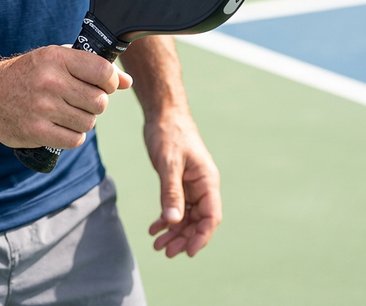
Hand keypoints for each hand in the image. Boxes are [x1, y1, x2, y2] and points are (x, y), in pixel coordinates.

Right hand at [0, 46, 132, 150]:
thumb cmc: (27, 74)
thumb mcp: (55, 59)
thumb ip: (91, 67)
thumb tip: (127, 82)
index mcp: (56, 58)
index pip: (103, 71)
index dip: (111, 81)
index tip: (104, 84)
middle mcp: (50, 81)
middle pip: (100, 101)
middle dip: (96, 102)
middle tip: (81, 99)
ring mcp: (43, 108)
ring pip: (89, 122)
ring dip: (84, 120)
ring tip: (68, 112)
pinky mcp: (37, 132)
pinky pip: (75, 139)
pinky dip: (73, 135)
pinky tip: (61, 125)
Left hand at [144, 110, 221, 257]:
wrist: (163, 114)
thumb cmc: (170, 134)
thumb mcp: (169, 163)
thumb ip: (172, 192)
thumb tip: (174, 221)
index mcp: (207, 181)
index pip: (211, 216)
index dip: (201, 236)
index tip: (187, 251)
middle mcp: (203, 185)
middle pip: (198, 220)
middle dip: (183, 238)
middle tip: (165, 251)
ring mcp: (191, 185)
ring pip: (186, 216)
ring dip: (174, 231)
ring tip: (158, 245)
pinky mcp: (179, 182)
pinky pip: (176, 206)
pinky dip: (166, 218)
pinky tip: (154, 228)